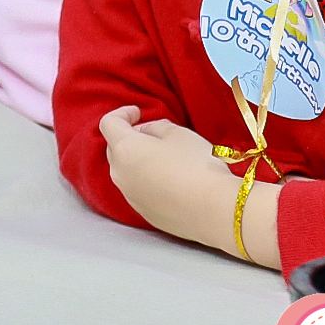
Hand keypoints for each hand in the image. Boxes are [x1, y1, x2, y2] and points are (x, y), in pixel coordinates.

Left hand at [98, 105, 279, 266]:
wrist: (215, 210)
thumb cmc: (197, 164)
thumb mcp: (178, 133)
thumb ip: (156, 127)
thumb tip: (146, 133)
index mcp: (125, 149)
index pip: (108, 123)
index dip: (122, 113)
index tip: (139, 111)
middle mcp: (119, 174)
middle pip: (115, 148)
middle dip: (130, 138)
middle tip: (154, 135)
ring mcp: (130, 196)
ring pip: (126, 171)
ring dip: (138, 161)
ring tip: (165, 158)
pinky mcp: (143, 213)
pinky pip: (139, 190)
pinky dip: (147, 180)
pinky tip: (171, 181)